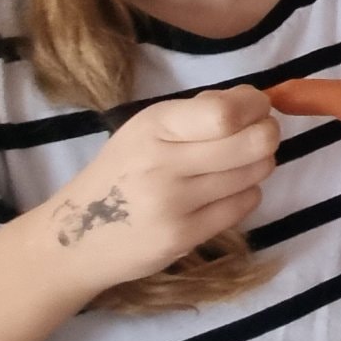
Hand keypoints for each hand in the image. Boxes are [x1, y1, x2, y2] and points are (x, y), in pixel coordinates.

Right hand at [33, 88, 278, 300]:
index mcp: (153, 126)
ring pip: (255, 174)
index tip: (258, 108)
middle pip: (253, 143)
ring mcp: (173, 204)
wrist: (73, 239)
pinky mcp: (184, 236)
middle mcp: (162, 164)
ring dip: (258, 165)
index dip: (256, 107)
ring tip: (237, 165)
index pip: (225, 113)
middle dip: (268, 134)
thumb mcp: (147, 131)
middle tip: (259, 136)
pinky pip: (245, 204)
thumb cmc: (122, 173)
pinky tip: (223, 193)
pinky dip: (246, 193)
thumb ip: (199, 112)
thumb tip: (256, 101)